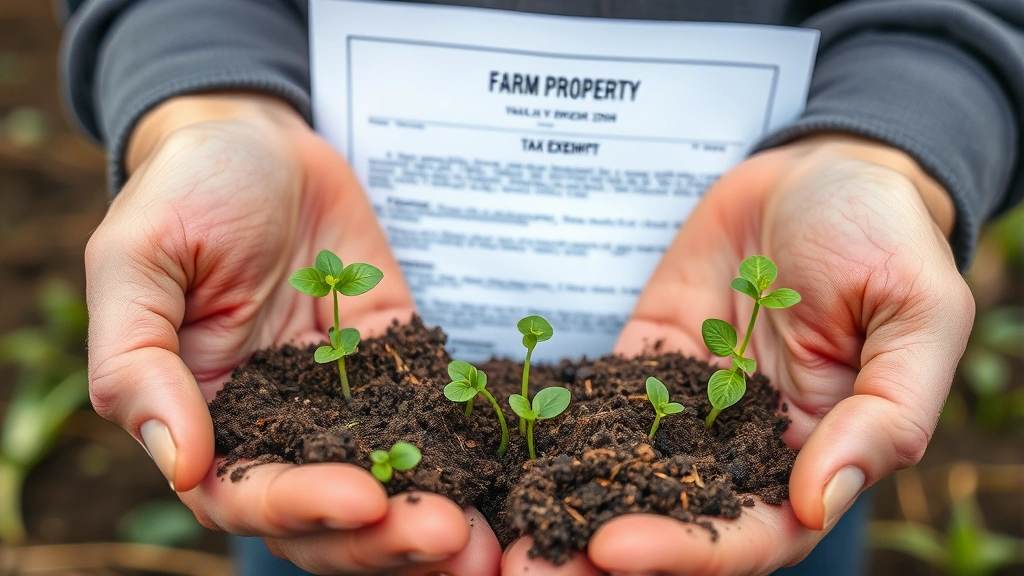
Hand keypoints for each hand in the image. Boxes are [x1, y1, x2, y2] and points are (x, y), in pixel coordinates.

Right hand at [85, 94, 500, 574]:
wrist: (260, 144)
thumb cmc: (184, 193)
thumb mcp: (136, 260)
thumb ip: (139, 362)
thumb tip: (181, 464)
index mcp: (205, 417)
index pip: (247, 495)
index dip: (300, 509)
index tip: (362, 500)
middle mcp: (277, 425)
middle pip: (327, 516)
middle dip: (382, 538)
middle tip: (444, 535)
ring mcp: (344, 399)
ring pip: (386, 484)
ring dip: (429, 516)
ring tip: (480, 539)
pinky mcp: (398, 362)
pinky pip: (432, 415)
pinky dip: (463, 454)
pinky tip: (501, 476)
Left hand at [502, 135, 973, 574]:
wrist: (823, 169)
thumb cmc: (886, 238)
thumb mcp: (918, 315)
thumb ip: (885, 413)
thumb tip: (819, 500)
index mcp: (817, 453)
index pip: (753, 531)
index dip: (690, 550)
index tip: (616, 551)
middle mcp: (745, 442)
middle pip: (674, 515)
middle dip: (606, 543)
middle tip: (533, 569)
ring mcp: (690, 398)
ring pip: (626, 465)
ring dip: (568, 499)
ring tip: (507, 527)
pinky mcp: (651, 352)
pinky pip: (603, 394)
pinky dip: (559, 422)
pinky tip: (507, 445)